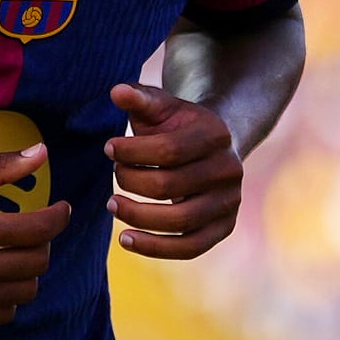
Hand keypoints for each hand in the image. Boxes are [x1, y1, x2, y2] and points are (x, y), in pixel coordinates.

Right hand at [0, 146, 71, 327]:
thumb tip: (40, 153)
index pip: (36, 230)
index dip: (58, 218)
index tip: (61, 209)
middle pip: (35, 263)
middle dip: (43, 243)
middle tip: (34, 229)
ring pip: (23, 293)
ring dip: (28, 271)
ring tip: (14, 252)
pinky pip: (1, 315)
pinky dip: (7, 296)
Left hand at [107, 82, 242, 259]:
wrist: (212, 148)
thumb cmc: (177, 126)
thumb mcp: (161, 107)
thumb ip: (140, 98)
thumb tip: (117, 91)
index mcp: (217, 135)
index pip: (169, 150)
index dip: (133, 151)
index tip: (108, 148)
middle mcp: (230, 170)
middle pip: (170, 186)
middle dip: (131, 181)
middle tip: (113, 175)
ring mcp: (229, 202)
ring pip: (179, 221)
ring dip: (137, 217)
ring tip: (112, 205)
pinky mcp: (224, 227)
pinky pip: (190, 248)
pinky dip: (155, 248)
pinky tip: (125, 239)